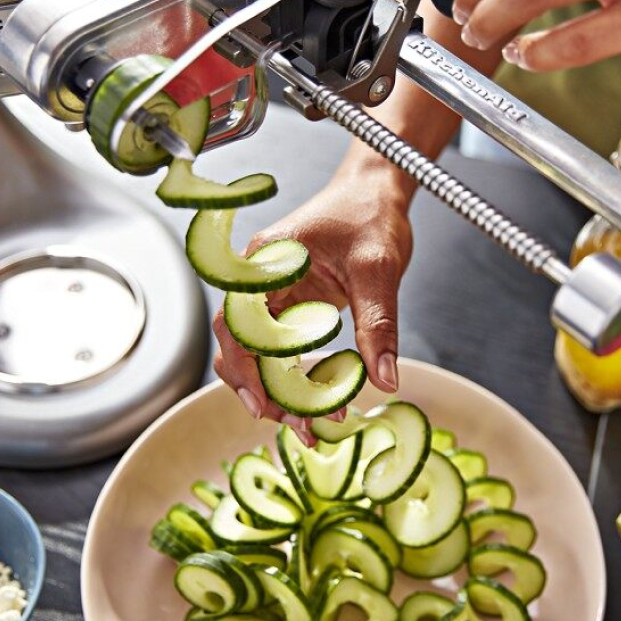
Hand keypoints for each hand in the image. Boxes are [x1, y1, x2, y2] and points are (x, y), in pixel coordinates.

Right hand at [212, 169, 413, 441]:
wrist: (377, 194)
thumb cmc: (370, 215)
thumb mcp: (378, 267)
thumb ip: (378, 323)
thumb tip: (384, 378)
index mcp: (266, 263)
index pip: (236, 323)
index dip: (243, 368)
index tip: (265, 404)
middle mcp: (260, 282)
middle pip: (241, 347)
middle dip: (262, 391)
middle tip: (297, 426)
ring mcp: (273, 298)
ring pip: (259, 356)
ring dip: (278, 392)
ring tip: (308, 425)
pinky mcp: (291, 310)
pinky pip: (282, 352)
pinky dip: (295, 380)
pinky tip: (316, 403)